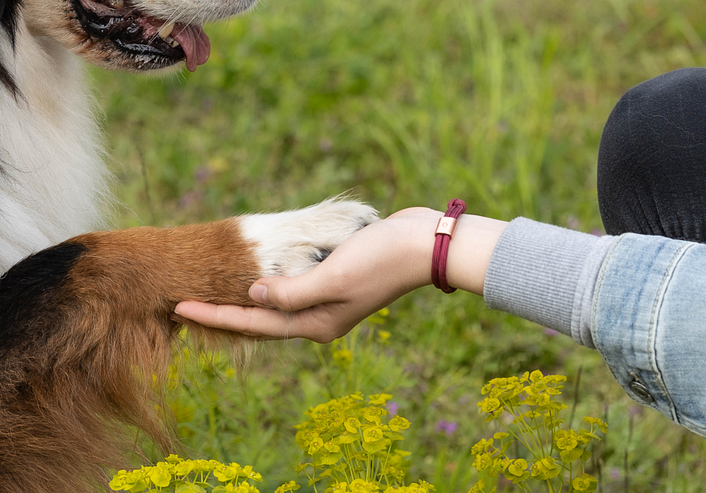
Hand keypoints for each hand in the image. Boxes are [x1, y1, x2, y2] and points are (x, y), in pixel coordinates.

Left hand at [174, 207, 506, 342]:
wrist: (423, 244)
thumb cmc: (380, 260)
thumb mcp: (332, 278)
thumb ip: (289, 292)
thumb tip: (253, 295)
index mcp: (316, 324)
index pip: (254, 324)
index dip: (215, 317)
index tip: (179, 307)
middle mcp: (318, 317)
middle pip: (259, 320)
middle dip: (222, 313)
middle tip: (182, 303)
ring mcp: (326, 299)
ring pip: (273, 303)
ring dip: (242, 298)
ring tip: (210, 291)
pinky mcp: (333, 278)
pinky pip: (290, 285)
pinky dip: (267, 281)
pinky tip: (252, 272)